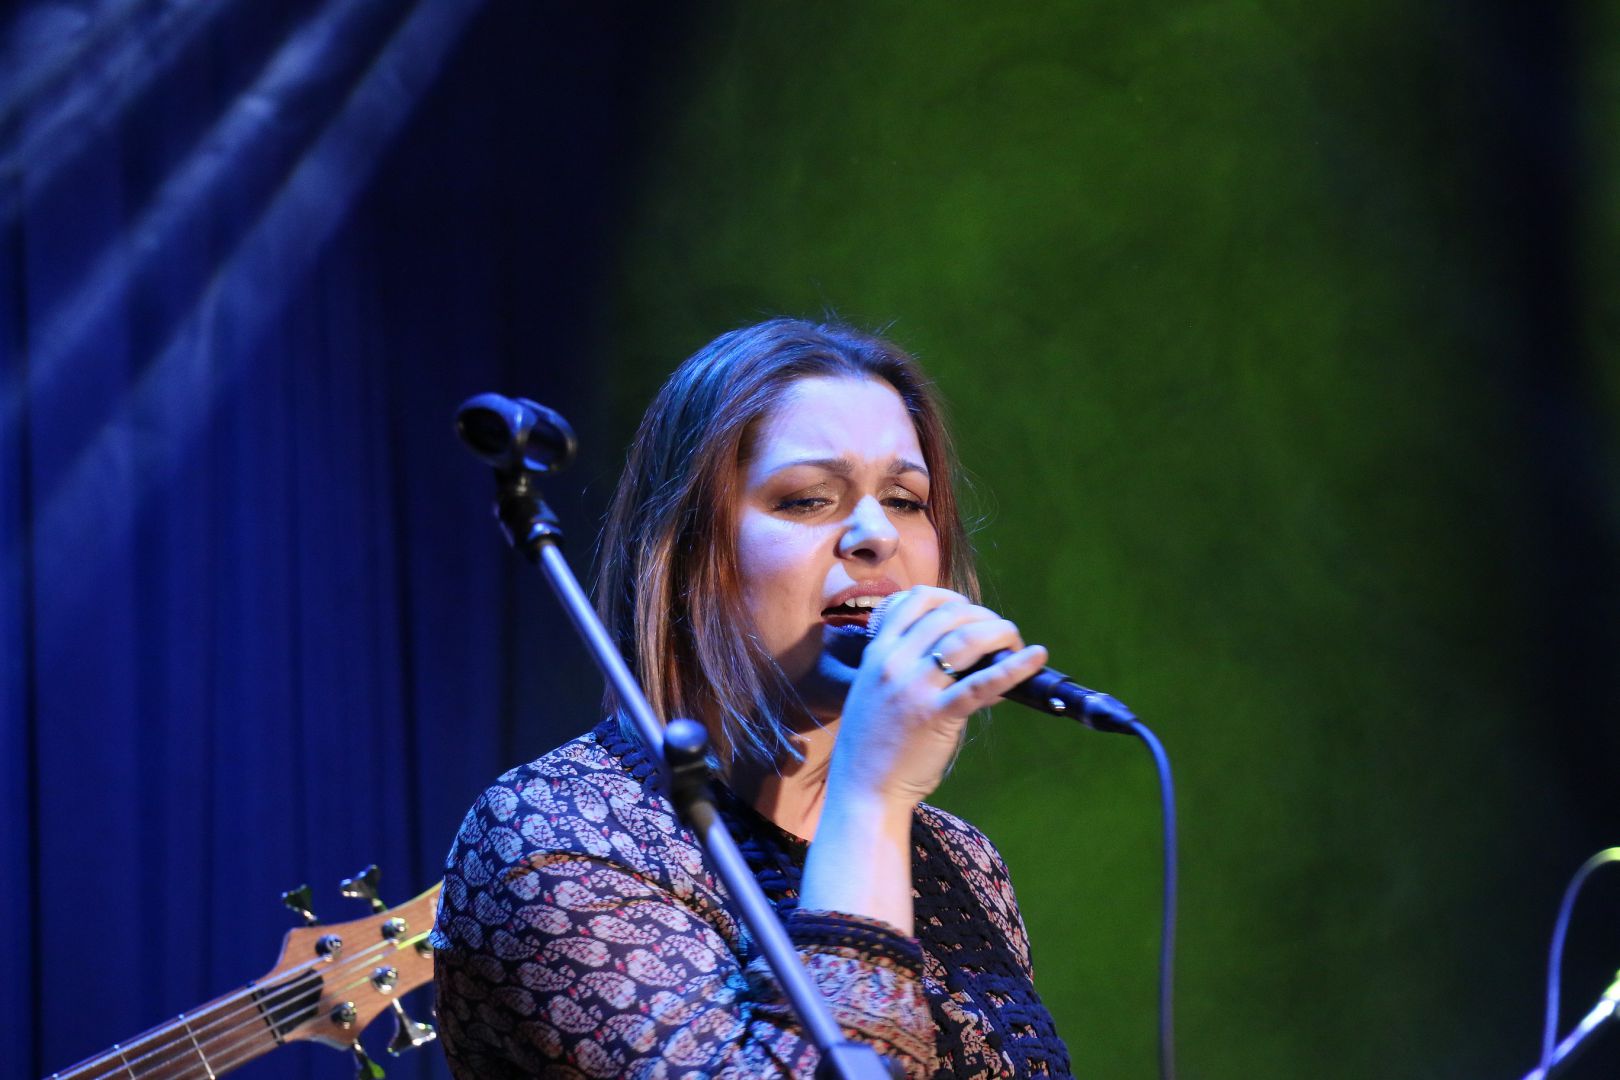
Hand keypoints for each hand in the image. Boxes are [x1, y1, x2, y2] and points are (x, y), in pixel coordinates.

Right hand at [827, 586, 1049, 808]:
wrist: (863, 787)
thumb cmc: (875, 743)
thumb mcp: (879, 694)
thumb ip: (913, 672)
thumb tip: (973, 665)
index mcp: (878, 653)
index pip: (915, 601)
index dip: (950, 597)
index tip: (969, 609)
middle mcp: (894, 663)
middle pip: (948, 615)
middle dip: (982, 616)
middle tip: (1000, 633)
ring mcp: (914, 688)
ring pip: (966, 639)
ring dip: (999, 632)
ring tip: (1016, 641)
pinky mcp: (937, 715)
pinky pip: (982, 683)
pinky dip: (1014, 666)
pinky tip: (1036, 657)